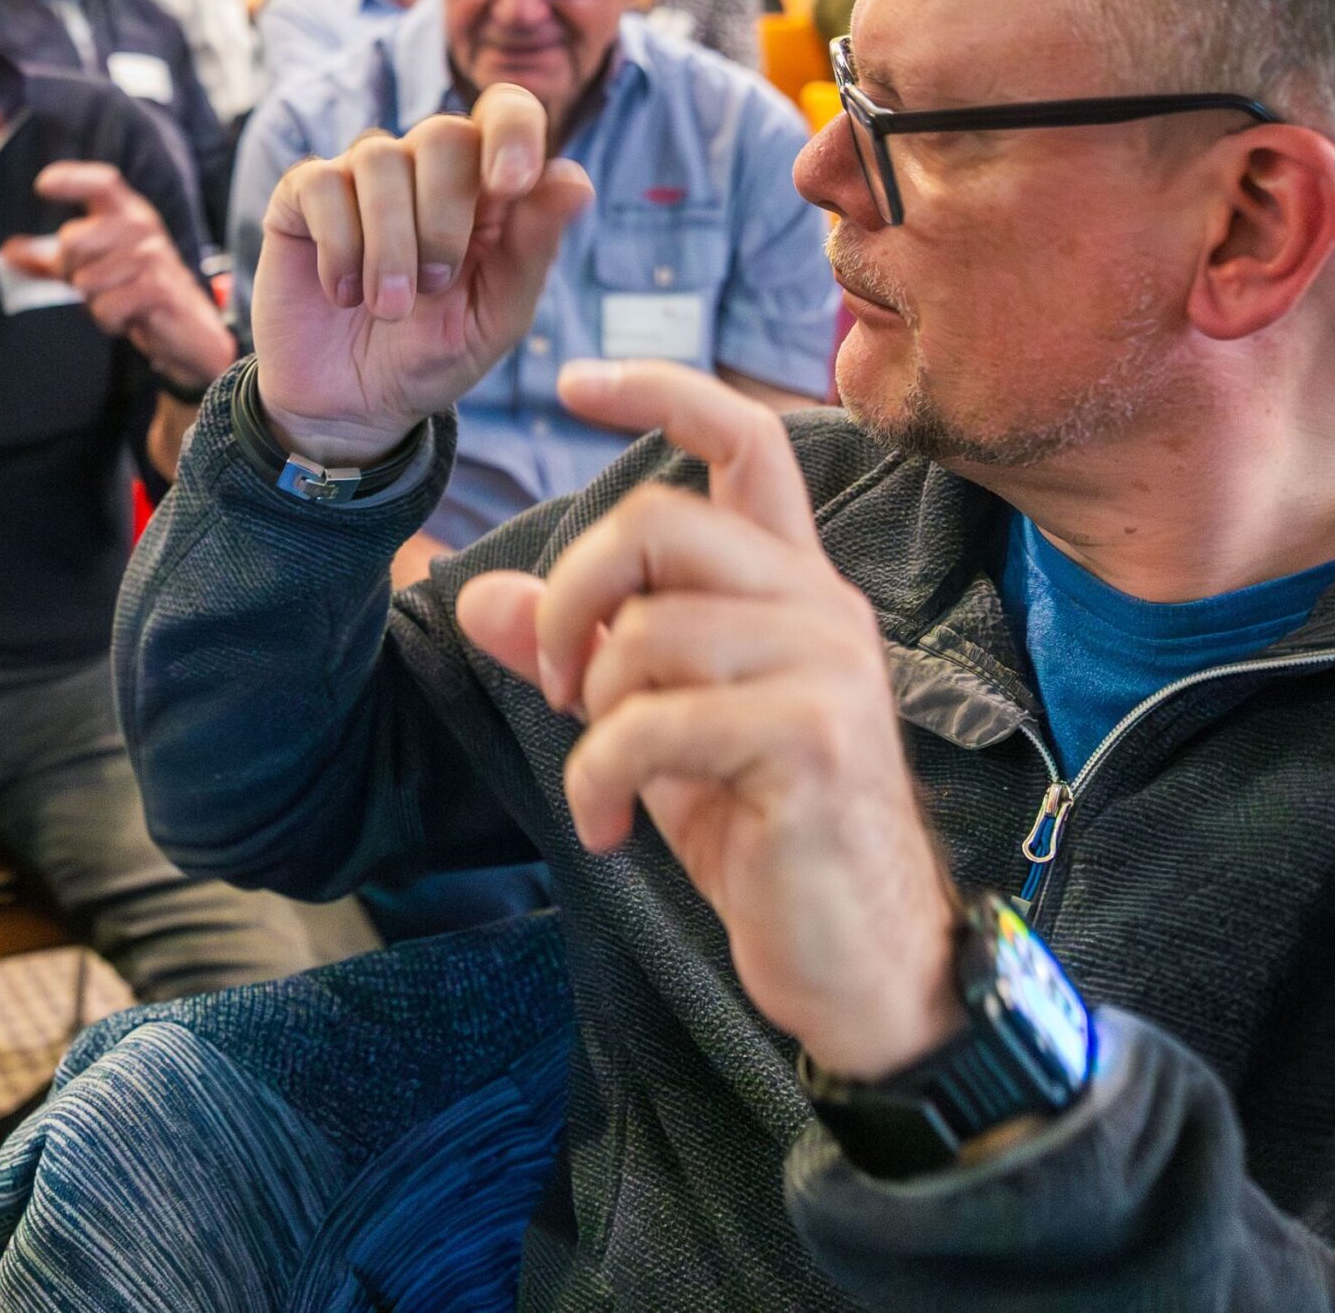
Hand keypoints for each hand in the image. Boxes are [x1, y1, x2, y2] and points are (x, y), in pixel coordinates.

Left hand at [0, 162, 234, 391]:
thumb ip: (51, 259)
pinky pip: (106, 307)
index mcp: (128, 213)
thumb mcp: (94, 268)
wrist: (188, 331)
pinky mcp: (158, 289)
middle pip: (73, 240)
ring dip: (94, 302)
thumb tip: (6, 252)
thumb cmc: (135, 293)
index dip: (72, 179)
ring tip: (118, 302)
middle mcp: (143, 227)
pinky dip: (109, 320)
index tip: (42, 186)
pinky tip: (130, 318)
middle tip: (90, 286)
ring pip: (86, 280)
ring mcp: (153, 256)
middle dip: (68, 272)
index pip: (102, 183)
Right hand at [251, 84, 593, 463]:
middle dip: (444, 218)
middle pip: (443, 134)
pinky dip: (339, 246)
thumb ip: (533, 251)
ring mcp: (361, 177)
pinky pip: (323, 184)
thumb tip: (576, 182)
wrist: (353, 406)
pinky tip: (342, 291)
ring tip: (387, 307)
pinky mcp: (303, 197)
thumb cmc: (432, 356)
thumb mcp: (496, 319)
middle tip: (434, 287)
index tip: (508, 185)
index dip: (512, 132)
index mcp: (484, 187)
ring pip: (380, 159)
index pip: (506, 112)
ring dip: (389, 245)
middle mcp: (424, 168)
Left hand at [456, 360, 962, 1079]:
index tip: (573, 380)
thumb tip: (478, 595)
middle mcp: (818, 603)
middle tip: (555, 683)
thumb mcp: (650, 729)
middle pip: (657, 523)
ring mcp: (823, 665)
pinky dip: (599, 777)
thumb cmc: (760, 830)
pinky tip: (606, 827)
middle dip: (569, 599)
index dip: (658, 391)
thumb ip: (578, 654)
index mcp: (788, 582)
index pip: (742, 437)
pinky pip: (652, 723)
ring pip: (646, 630)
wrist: (856, 955)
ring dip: (590, 710)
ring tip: (604, 773)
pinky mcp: (811, 736)